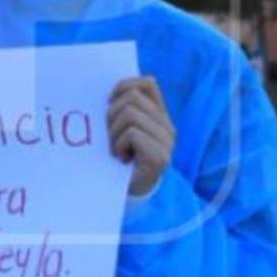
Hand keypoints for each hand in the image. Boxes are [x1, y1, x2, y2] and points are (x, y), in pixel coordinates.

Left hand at [108, 76, 174, 196]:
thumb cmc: (120, 159)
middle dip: (112, 114)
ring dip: (114, 132)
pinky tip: (121, 158)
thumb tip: (110, 90)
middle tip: (110, 136)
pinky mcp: (160, 156)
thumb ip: (123, 109)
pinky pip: (131, 133)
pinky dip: (118, 145)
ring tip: (116, 149)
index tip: (109, 101)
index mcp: (160, 116)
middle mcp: (167, 126)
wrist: (128, 193)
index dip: (124, 85)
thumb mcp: (120, 129)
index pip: (148, 83)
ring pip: (130, 114)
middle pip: (133, 97)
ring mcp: (167, 141)